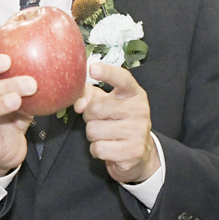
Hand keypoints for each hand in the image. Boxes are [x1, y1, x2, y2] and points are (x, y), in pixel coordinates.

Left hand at [75, 61, 157, 183]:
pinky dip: (97, 150)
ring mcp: (138, 131)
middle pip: (96, 108)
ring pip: (94, 130)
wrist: (139, 151)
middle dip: (89, 117)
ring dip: (93, 135)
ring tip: (105, 134)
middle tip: (99, 120)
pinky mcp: (133, 151)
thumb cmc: (119, 121)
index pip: (122, 79)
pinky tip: (108, 147)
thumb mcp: (107, 103)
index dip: (107, 73)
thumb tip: (79, 104)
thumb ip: (89, 96)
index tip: (93, 68)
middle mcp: (139, 110)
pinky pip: (99, 148)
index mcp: (134, 93)